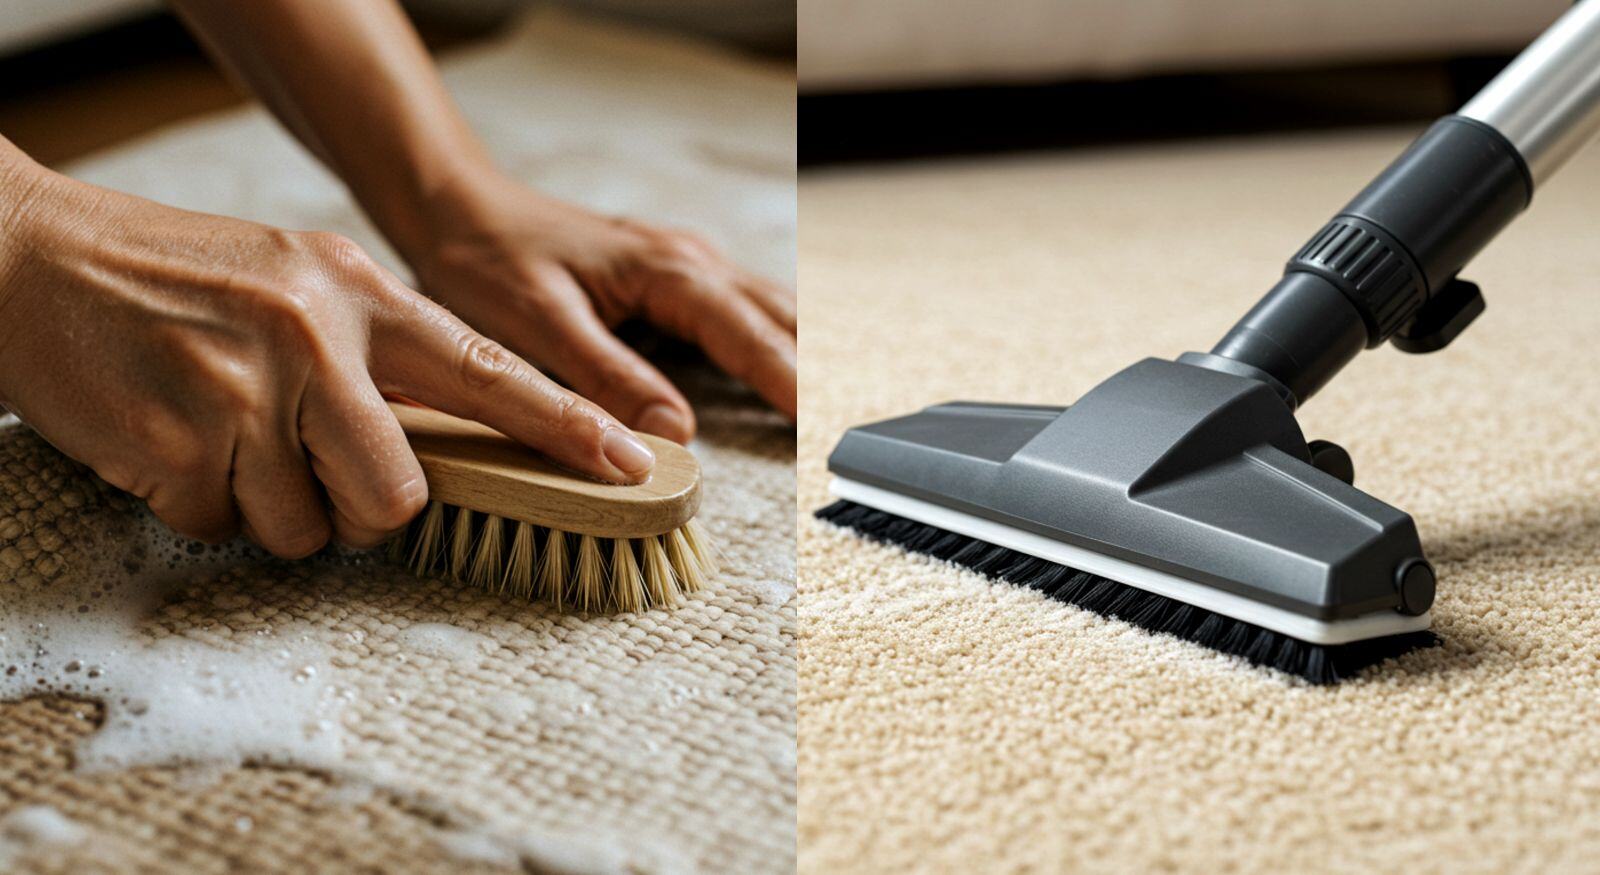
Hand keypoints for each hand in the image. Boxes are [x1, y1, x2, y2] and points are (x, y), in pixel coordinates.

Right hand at [0, 157, 657, 556]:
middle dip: (368, 512)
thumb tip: (434, 445)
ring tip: (221, 433)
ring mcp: (246, 389)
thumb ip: (370, 352)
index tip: (632, 464)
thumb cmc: (175, 281)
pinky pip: (222, 527)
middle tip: (316, 473)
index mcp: (358, 293)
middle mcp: (315, 337)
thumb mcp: (293, 285)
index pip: (487, 370)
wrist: (31, 254)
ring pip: (307, 527)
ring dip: (268, 507)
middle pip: (400, 493)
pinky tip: (168, 438)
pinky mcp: (178, 438)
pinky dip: (197, 503)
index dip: (565, 425)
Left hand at [401, 174, 795, 443]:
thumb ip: (609, 379)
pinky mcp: (673, 279)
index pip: (750, 335)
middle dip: (814, 374)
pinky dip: (771, 343)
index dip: (789, 385)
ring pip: (769, 313)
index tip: (821, 431)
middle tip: (843, 435)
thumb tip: (675, 433)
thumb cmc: (489, 258)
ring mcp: (686, 266)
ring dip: (800, 356)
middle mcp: (690, 262)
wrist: (457, 208)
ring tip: (830, 410)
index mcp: (667, 271)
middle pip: (778, 321)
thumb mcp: (541, 325)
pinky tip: (782, 369)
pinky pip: (743, 311)